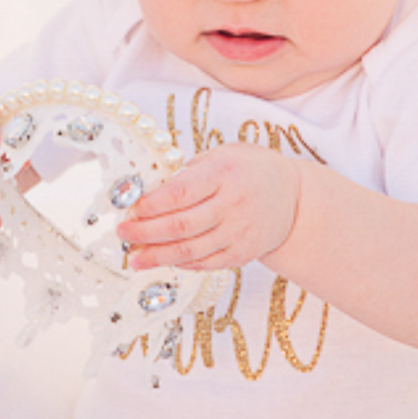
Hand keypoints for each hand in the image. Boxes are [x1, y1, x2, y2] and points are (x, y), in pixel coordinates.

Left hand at [117, 145, 302, 271]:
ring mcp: (240, 232)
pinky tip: (165, 260)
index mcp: (224, 173)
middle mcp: (234, 204)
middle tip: (123, 235)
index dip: (151, 205)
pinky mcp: (243, 253)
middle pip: (181, 225)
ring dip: (158, 256)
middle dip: (146, 233)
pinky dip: (182, 263)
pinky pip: (207, 263)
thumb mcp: (222, 155)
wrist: (294, 197)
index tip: (129, 210)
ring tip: (135, 259)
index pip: (180, 193)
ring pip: (191, 250)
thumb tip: (147, 192)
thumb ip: (188, 172)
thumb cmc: (249, 169)